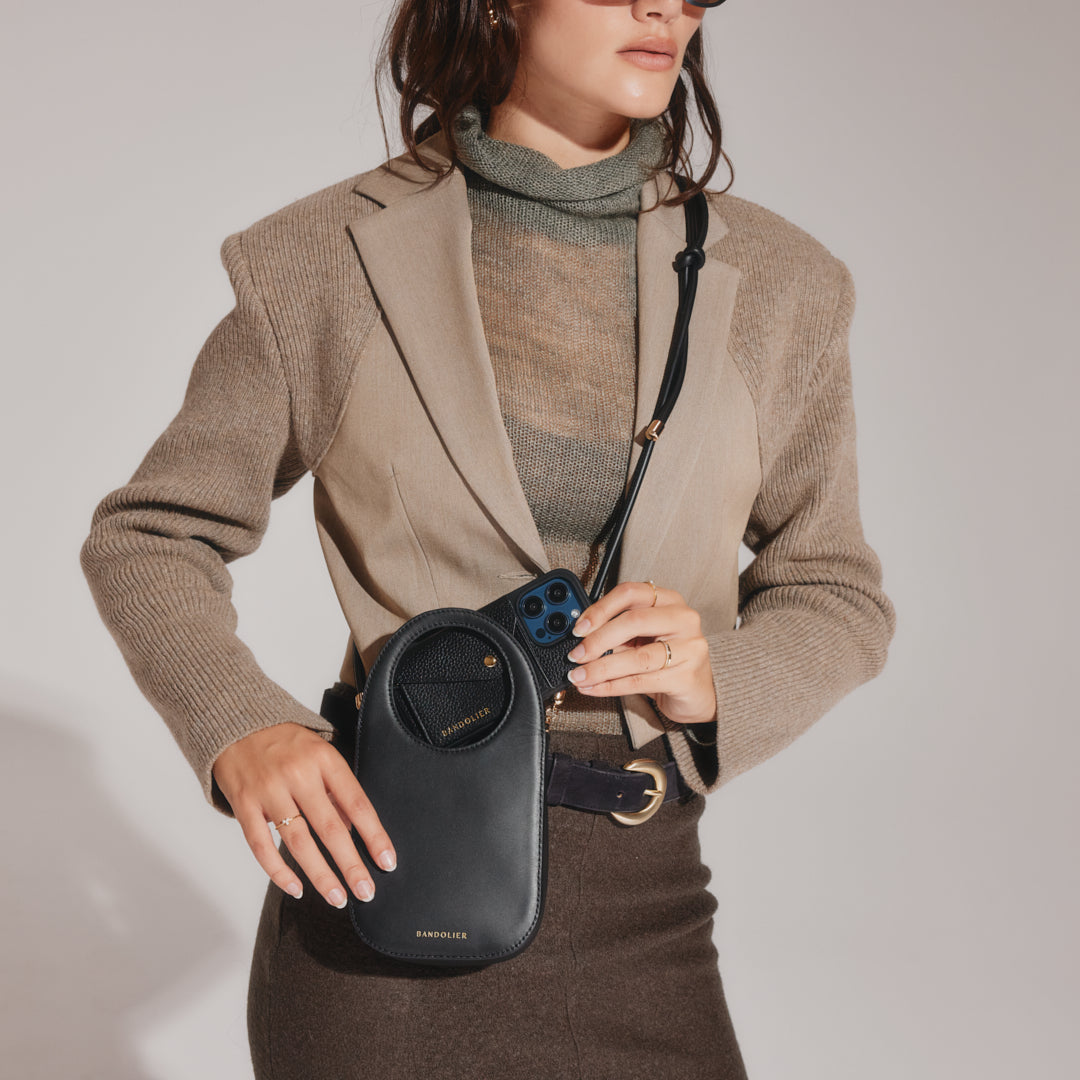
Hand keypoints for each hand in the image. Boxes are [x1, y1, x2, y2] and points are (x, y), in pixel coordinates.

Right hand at [211, 722, 396, 907]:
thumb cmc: (286, 743)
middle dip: (351, 865)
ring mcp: (269, 791)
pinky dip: (278, 871)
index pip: (357, 803)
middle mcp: (298, 774)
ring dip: (320, 875)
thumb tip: (356, 831)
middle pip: (330, 828)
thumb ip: (338, 789)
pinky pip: (262, 845)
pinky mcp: (244, 805)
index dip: (374, 835)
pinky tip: (296, 888)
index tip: (387, 861)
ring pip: (298, 842)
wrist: (236, 724)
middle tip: (366, 892)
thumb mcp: (321, 753)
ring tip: (337, 898)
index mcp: (324, 759)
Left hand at [564, 580, 716, 726]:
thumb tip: (581, 637)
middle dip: (598, 639)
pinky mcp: (686, 677)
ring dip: (601, 668)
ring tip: (579, 675)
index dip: (601, 608)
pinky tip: (594, 687)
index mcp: (669, 600)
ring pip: (637, 657)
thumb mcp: (643, 636)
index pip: (631, 593)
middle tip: (576, 654)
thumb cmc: (668, 659)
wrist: (698, 692)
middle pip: (634, 621)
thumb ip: (617, 631)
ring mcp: (689, 648)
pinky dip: (611, 686)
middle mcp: (683, 619)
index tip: (579, 627)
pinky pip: (640, 681)